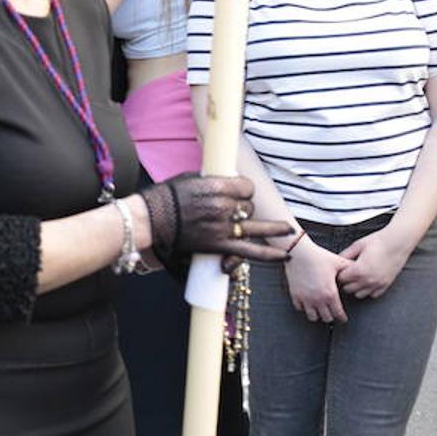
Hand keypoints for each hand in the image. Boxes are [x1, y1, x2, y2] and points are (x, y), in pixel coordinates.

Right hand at [141, 173, 293, 263]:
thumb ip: (211, 182)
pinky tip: (284, 256)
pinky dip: (269, 255)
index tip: (238, 192)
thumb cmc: (165, 198)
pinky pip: (250, 251)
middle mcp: (222, 206)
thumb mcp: (189, 179)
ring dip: (273, 229)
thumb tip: (225, 182)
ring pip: (254, 227)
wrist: (150, 220)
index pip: (246, 187)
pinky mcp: (219, 246)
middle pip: (248, 207)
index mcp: (215, 186)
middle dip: (243, 209)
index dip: (243, 190)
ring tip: (287, 230)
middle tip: (230, 211)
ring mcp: (222, 227)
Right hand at [285, 238, 350, 322]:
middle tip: (331, 312)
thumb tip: (362, 271)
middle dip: (331, 316)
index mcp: (330, 293)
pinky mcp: (295, 294)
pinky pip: (300, 308)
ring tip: (319, 310)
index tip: (342, 317)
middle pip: (326, 318)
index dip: (342, 317)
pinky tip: (307, 303)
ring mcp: (305, 298)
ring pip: (312, 317)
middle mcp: (318, 298)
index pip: (338, 314)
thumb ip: (351, 269)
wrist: (298, 252)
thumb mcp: (338, 262)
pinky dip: (304, 307)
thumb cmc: (318, 256)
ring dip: (317, 314)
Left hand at [337, 226, 411, 299]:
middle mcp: (368, 280)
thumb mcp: (357, 246)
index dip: (338, 274)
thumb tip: (335, 261)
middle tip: (346, 273)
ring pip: (359, 295)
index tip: (338, 269)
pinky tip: (366, 281)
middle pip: (348, 289)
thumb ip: (345, 255)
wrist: (397, 243)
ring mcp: (378, 284)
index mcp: (359, 270)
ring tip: (356, 278)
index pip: (341, 279)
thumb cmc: (377, 242)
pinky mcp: (386, 285)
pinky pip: (373, 295)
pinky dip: (368, 290)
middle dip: (345, 282)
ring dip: (355, 288)